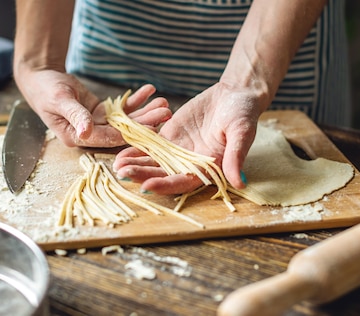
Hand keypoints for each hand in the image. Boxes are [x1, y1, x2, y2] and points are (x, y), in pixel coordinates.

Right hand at [16, 69, 171, 147]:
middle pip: (122, 131)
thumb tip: (87, 132)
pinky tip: (150, 90)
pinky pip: (123, 110)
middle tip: (166, 112)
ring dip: (145, 112)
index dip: (129, 134)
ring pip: (126, 121)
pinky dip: (136, 100)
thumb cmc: (45, 89)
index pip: (107, 138)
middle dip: (145, 123)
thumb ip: (75, 115)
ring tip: (164, 102)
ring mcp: (98, 124)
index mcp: (77, 137)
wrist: (42, 78)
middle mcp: (90, 134)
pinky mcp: (103, 114)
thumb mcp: (59, 100)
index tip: (150, 128)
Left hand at [113, 82, 265, 193]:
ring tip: (116, 165)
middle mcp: (190, 164)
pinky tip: (120, 151)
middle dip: (141, 175)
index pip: (182, 182)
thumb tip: (240, 183)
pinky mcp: (170, 136)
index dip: (164, 185)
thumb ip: (237, 156)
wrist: (236, 94)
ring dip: (135, 164)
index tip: (145, 186)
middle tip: (121, 173)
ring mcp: (178, 150)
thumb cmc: (243, 114)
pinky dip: (136, 149)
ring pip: (153, 161)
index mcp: (208, 169)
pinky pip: (151, 145)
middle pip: (162, 174)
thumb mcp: (242, 132)